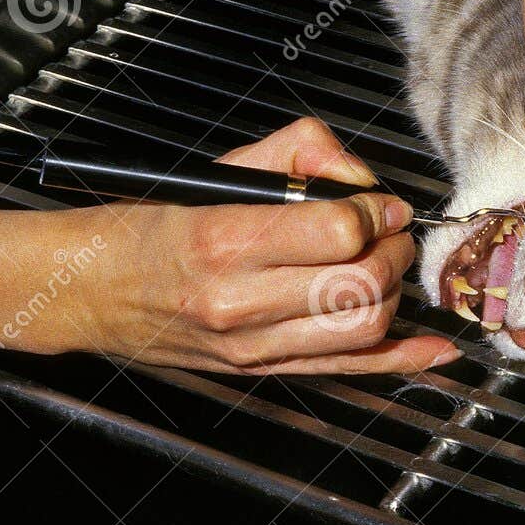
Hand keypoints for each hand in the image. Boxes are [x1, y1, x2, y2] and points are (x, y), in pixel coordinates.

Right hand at [0, 118, 460, 375]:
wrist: (87, 289)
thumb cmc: (152, 224)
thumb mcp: (221, 168)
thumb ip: (299, 153)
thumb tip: (359, 174)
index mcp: (223, 240)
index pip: (337, 231)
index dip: (375, 210)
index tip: (381, 201)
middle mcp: (238, 302)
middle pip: (360, 282)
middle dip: (394, 250)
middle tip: (392, 230)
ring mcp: (251, 347)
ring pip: (363, 327)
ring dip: (396, 291)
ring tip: (386, 262)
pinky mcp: (260, 371)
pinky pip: (348, 369)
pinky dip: (401, 359)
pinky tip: (436, 347)